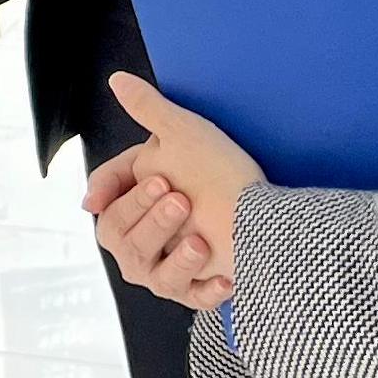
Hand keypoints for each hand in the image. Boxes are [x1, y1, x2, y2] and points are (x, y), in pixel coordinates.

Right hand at [82, 74, 264, 311]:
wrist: (272, 210)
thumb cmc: (223, 169)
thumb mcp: (185, 133)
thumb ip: (147, 108)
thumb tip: (117, 78)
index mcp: (133, 200)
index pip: (106, 200)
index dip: (112, 194)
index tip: (118, 192)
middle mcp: (143, 237)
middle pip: (119, 235)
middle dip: (146, 216)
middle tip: (177, 198)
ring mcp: (167, 267)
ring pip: (148, 270)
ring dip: (173, 253)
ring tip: (201, 239)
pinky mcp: (195, 291)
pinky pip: (190, 298)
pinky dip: (206, 290)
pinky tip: (223, 276)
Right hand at [92, 151, 230, 307]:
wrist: (210, 202)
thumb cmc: (169, 184)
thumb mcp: (137, 169)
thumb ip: (110, 176)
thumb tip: (90, 204)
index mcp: (117, 232)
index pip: (115, 221)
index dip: (136, 202)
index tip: (160, 181)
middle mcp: (135, 260)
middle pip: (138, 249)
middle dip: (159, 224)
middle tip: (181, 202)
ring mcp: (163, 280)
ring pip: (165, 280)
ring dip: (181, 261)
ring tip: (199, 242)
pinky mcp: (191, 295)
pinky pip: (199, 300)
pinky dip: (211, 292)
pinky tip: (225, 279)